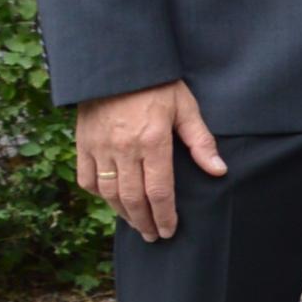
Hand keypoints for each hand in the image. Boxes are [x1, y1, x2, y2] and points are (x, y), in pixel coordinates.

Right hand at [75, 80, 224, 242]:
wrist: (116, 64)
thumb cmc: (157, 85)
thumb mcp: (186, 107)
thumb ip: (201, 142)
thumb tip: (218, 171)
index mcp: (153, 142)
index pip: (160, 191)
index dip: (165, 216)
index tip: (169, 231)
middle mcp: (124, 149)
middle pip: (134, 198)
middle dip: (145, 222)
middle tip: (153, 236)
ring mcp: (100, 148)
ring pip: (110, 193)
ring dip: (123, 214)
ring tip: (136, 225)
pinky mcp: (83, 144)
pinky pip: (87, 178)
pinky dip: (98, 194)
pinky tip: (111, 201)